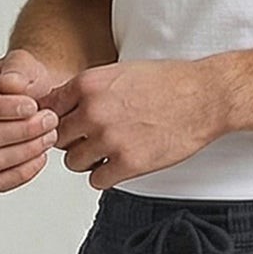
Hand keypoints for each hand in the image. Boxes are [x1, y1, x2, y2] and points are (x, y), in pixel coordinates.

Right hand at [0, 48, 64, 192]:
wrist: (36, 99)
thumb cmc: (25, 81)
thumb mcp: (23, 64)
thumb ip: (17, 69)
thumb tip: (9, 85)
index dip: (5, 109)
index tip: (34, 106)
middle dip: (23, 130)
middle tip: (51, 120)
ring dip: (27, 150)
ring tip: (50, 135)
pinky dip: (24, 172)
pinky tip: (41, 155)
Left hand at [46, 57, 234, 189]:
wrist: (204, 97)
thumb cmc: (166, 83)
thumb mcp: (118, 72)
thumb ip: (87, 89)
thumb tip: (61, 105)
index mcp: (87, 85)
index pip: (49, 110)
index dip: (60, 119)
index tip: (72, 124)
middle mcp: (93, 111)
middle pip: (57, 139)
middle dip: (72, 142)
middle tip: (91, 141)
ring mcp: (109, 139)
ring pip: (73, 162)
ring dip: (87, 161)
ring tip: (108, 153)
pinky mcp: (128, 163)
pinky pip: (96, 181)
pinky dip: (106, 176)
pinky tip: (120, 164)